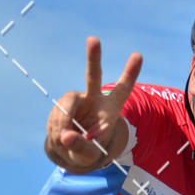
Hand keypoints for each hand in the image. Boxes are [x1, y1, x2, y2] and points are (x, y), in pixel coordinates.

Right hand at [45, 36, 142, 171]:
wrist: (69, 150)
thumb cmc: (87, 150)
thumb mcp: (89, 154)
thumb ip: (81, 147)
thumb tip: (67, 136)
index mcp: (109, 110)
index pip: (122, 90)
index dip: (130, 73)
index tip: (138, 55)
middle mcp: (93, 99)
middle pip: (93, 76)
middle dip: (93, 58)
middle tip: (93, 40)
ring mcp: (75, 101)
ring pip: (66, 104)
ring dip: (63, 123)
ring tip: (65, 141)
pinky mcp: (60, 106)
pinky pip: (56, 116)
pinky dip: (56, 130)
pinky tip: (60, 140)